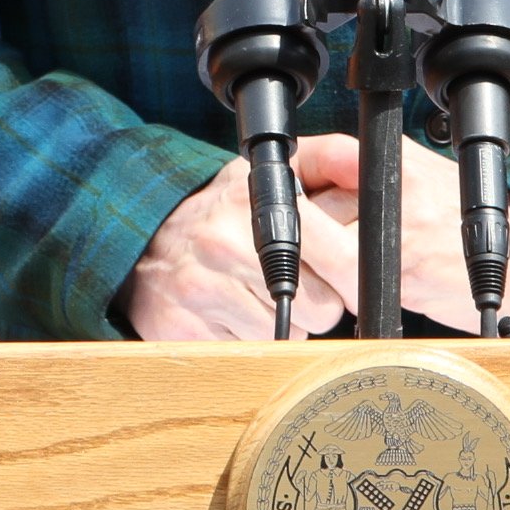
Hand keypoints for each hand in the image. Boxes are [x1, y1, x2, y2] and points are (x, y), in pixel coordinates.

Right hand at [119, 156, 357, 340]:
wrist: (144, 245)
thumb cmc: (219, 213)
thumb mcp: (268, 173)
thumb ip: (325, 159)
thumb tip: (366, 162)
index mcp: (250, 203)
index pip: (336, 258)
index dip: (345, 271)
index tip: (338, 269)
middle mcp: (223, 244)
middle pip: (321, 308)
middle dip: (315, 301)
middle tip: (289, 280)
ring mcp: (202, 290)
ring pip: (289, 334)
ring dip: (281, 322)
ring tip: (255, 293)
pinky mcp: (187, 329)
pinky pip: (252, 351)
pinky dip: (249, 337)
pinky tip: (232, 312)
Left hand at [290, 133, 509, 335]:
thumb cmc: (457, 221)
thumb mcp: (413, 177)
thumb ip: (360, 175)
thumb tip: (297, 183)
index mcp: (394, 159)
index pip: (318, 158)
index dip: (290, 182)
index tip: (272, 200)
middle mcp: (397, 185)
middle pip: (315, 207)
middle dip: (300, 235)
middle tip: (296, 251)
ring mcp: (403, 227)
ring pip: (327, 248)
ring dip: (319, 270)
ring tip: (330, 275)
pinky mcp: (410, 269)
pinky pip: (354, 282)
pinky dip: (347, 292)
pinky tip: (361, 290)